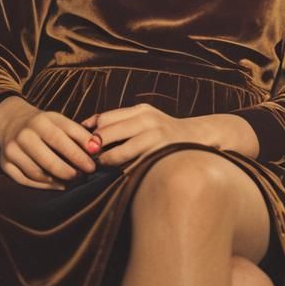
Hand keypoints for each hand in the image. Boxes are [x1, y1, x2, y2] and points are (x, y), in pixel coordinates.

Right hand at [0, 96, 100, 190]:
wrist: (12, 121)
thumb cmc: (44, 123)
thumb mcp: (60, 121)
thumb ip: (78, 133)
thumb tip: (96, 149)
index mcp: (41, 121)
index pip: (62, 139)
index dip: (79, 154)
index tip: (93, 164)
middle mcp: (24, 135)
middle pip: (48, 159)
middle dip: (69, 170)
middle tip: (83, 175)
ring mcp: (12, 150)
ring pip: (37, 172)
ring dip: (57, 179)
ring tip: (72, 180)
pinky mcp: (5, 163)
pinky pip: (24, 180)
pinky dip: (43, 185)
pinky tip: (57, 185)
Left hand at [82, 105, 259, 166]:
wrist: (199, 136)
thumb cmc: (165, 131)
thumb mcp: (145, 118)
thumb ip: (120, 121)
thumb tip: (86, 125)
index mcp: (141, 110)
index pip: (104, 119)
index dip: (90, 133)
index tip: (85, 144)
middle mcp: (148, 120)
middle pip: (106, 134)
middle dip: (93, 149)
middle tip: (88, 160)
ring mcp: (155, 138)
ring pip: (117, 153)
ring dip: (105, 163)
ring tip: (103, 168)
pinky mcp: (160, 155)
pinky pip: (132, 166)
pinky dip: (121, 172)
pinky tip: (120, 174)